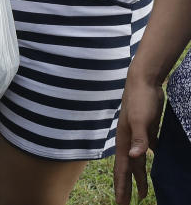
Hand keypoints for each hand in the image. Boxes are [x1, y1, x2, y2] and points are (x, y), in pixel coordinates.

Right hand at [113, 73, 162, 204]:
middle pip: (128, 170)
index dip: (122, 187)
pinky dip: (148, 162)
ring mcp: (138, 136)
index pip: (122, 169)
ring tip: (143, 194)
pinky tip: (152, 166)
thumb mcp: (141, 119)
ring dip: (139, 178)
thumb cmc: (141, 99)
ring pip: (138, 163)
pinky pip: (147, 151)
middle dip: (127, 188)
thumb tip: (134, 158)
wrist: (144, 81)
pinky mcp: (147, 131)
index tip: (122, 203)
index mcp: (125, 141)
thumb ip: (139, 139)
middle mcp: (129, 141)